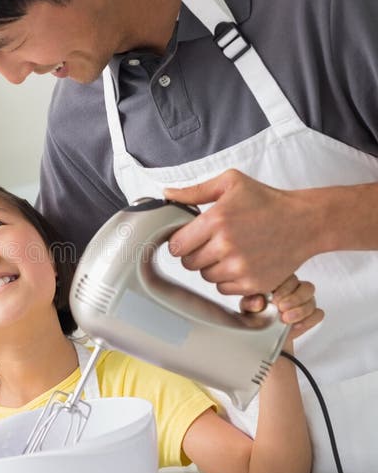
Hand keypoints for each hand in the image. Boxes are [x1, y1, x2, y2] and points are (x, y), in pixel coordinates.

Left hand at [165, 169, 313, 295]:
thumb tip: (167, 194)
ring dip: (212, 267)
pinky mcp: (252, 284)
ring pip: (206, 277)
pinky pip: (224, 289)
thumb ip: (196, 190)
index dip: (180, 242)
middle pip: (189, 264)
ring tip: (230, 250)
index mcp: (216, 220)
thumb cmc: (267, 201)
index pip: (177, 246)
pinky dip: (228, 279)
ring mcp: (240, 268)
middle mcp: (226, 246)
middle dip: (196, 253)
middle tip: (213, 242)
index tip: (189, 238)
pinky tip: (240, 262)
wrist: (304, 222)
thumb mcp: (231, 183)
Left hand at [240, 275, 323, 340]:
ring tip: (286, 319)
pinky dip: (309, 320)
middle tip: (281, 308)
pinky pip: (318, 314)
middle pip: (307, 287)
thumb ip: (251, 303)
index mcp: (281, 283)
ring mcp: (306, 303)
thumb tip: (258, 301)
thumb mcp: (248, 309)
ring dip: (301, 310)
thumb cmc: (256, 317)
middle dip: (295, 299)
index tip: (274, 299)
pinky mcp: (311, 316)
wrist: (264, 337)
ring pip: (312, 300)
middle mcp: (296, 290)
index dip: (285, 288)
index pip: (291, 277)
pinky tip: (296, 325)